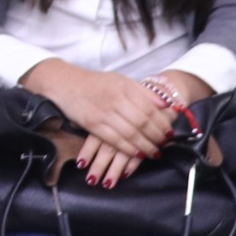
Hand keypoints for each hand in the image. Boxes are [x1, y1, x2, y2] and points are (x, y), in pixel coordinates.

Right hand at [69, 67, 212, 185]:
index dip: (161, 123)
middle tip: (165, 144)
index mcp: (124, 87)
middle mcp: (115, 99)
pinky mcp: (93, 125)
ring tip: (155, 153)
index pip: (149, 108)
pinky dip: (128, 149)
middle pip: (142, 122)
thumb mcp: (120, 81)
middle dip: (156, 136)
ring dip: (145, 146)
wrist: (66, 84)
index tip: (169, 132)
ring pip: (130, 133)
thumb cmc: (95, 83)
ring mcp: (104, 113)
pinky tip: (137, 154)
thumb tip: (166, 105)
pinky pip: (115, 140)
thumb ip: (143, 92)